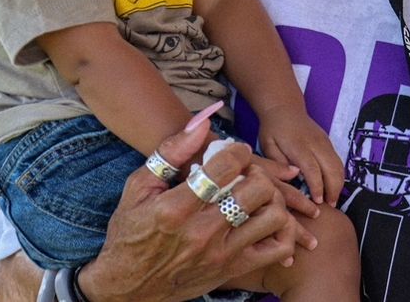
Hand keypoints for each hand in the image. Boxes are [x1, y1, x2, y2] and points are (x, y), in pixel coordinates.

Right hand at [71, 119, 295, 301]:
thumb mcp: (138, 187)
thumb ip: (170, 152)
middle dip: (257, 172)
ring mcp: (221, 254)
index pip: (224, 169)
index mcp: (175, 208)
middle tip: (247, 172)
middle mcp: (201, 232)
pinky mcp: (233, 270)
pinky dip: (283, 231)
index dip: (238, 151)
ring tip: (258, 194)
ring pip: (272, 217)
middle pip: (256, 190)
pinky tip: (269, 219)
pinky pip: (277, 249)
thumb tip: (202, 123)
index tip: (235, 151)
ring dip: (272, 199)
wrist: (127, 287)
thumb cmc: (130, 232)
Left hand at [256, 103, 345, 205]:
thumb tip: (294, 177)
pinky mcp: (328, 142)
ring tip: (333, 201)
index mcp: (299, 146)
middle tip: (330, 206)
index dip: (317, 187)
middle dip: (333, 189)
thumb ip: (279, 162)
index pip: (312, 169)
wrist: (284, 107)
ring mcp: (325, 142)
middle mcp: (316, 143)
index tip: (318, 202)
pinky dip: (339, 176)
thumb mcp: (267, 145)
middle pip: (331, 168)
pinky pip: (338, 161)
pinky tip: (333, 188)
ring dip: (338, 184)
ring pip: (338, 165)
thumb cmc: (272, 129)